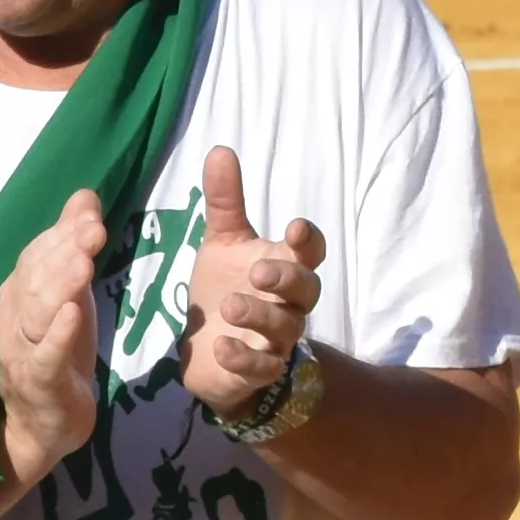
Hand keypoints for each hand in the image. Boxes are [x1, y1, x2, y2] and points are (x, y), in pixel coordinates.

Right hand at [0, 190, 110, 486]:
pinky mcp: (39, 383)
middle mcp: (14, 319)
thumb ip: (71, 247)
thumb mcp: (68, 294)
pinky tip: (73, 314)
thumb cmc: (57, 353)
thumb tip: (85, 196)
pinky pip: (44, 357)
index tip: (90, 213)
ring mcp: (22, 352)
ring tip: (84, 264)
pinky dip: (57, 335)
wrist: (41, 424)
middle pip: (34, 280)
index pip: (35, 256)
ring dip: (59, 286)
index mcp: (19, 295)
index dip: (61, 233)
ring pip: (36, 314)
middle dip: (63, 252)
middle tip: (94, 230)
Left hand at [177, 146, 328, 425]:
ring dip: (260, 314)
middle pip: (307, 289)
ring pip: (285, 327)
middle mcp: (288, 303)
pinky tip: (222, 346)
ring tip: (230, 304)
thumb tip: (220, 149)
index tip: (294, 227)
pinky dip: (243, 357)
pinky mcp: (258, 370)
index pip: (310, 251)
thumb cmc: (224, 288)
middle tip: (258, 271)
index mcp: (284, 266)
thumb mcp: (221, 243)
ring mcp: (276, 339)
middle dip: (287, 278)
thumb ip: (224, 202)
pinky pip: (262, 366)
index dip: (307, 240)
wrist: (209, 350)